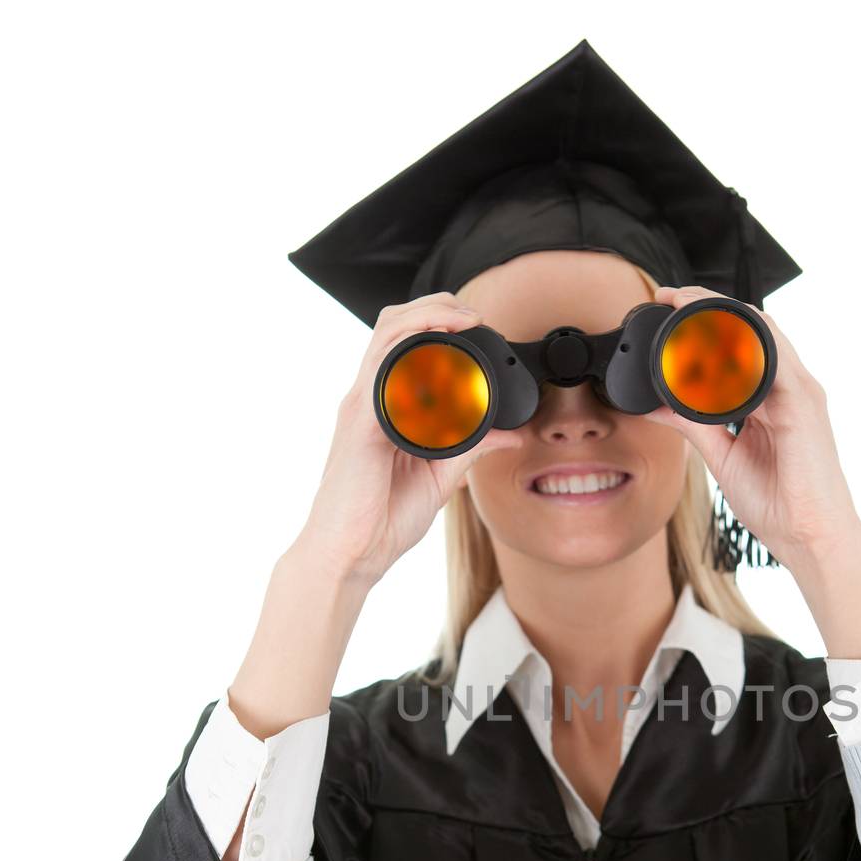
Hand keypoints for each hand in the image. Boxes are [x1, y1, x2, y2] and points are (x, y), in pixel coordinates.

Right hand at [295, 292, 524, 585]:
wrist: (350, 554)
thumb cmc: (381, 519)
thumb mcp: (440, 478)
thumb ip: (471, 450)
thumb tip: (509, 435)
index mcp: (385, 407)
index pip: (404, 343)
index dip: (438, 321)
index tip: (477, 326)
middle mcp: (369, 398)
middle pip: (394, 325)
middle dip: (435, 305)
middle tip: (473, 314)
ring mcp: (361, 407)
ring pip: (387, 334)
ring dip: (426, 315)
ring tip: (463, 317)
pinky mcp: (360, 424)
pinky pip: (382, 372)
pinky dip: (411, 350)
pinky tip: (438, 349)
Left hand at [646, 283, 860, 569]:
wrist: (811, 538)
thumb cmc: (778, 504)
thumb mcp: (722, 457)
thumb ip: (693, 426)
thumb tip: (657, 406)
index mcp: (771, 397)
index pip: (739, 344)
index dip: (704, 322)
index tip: (667, 309)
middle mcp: (788, 386)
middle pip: (750, 327)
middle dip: (709, 305)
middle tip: (669, 295)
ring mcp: (800, 392)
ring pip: (763, 331)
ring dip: (722, 312)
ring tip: (685, 300)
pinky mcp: (804, 405)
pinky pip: (775, 360)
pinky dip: (745, 343)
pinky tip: (716, 334)